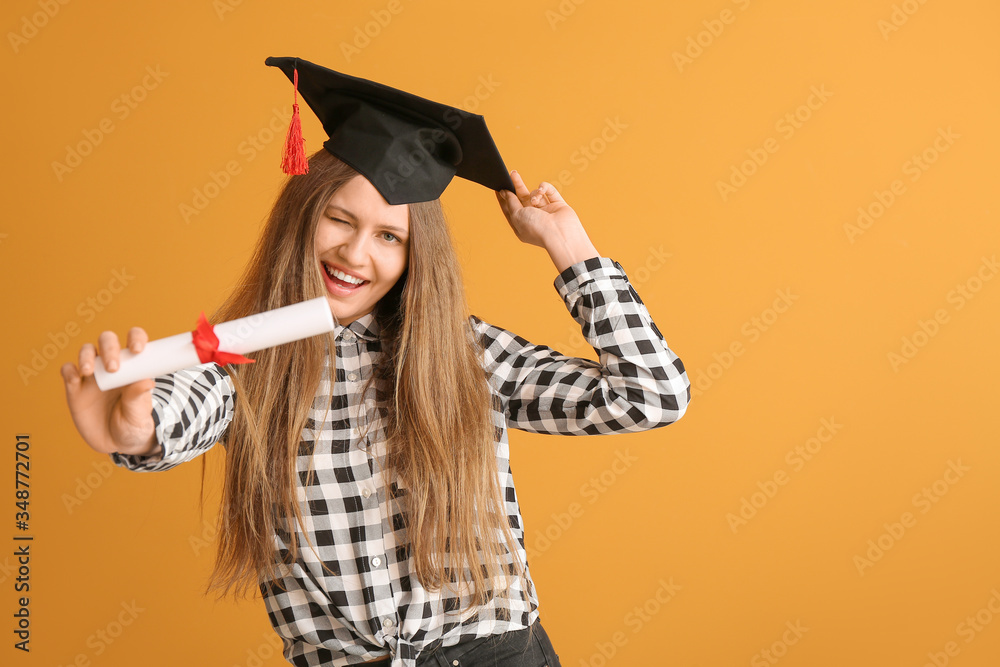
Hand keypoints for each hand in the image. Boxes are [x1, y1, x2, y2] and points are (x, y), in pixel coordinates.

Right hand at [61, 328, 157, 456]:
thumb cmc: (133, 424)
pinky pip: (68, 371)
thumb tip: (147, 381)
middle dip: (109, 348)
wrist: (116, 443)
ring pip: (86, 351)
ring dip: (86, 356)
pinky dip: (69, 370)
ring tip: (90, 372)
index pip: (134, 339)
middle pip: (107, 341)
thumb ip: (139, 397)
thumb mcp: (139, 413)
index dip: (136, 338)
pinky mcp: (75, 387)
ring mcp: (92, 375)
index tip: (138, 350)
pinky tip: (75, 378)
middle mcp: (112, 365)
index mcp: (133, 365)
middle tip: (113, 368)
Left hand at [495, 170, 599, 272]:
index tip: (499, 185)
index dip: (504, 197)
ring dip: (535, 193)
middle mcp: (533, 218)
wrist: (560, 234)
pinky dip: (545, 188)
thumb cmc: (536, 229)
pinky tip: (543, 191)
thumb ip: (510, 202)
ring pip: (536, 194)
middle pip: (522, 198)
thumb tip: (504, 192)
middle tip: (512, 174)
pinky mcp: (558, 205)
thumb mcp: (517, 215)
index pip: (509, 208)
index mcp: (521, 224)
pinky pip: (550, 191)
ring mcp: (546, 212)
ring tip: (536, 200)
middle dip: (517, 186)